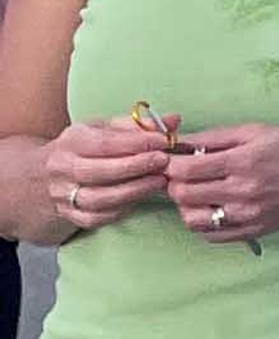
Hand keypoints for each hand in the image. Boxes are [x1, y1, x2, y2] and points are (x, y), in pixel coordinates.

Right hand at [41, 115, 180, 234]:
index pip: (105, 142)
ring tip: (159, 182)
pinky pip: (96, 218)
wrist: (44, 177)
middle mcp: (63, 168)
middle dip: (137, 167)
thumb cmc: (84, 148)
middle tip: (165, 162)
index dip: (138, 142)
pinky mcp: (69, 215)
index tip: (166, 141)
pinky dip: (120, 210)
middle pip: (100, 171)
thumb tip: (174, 120)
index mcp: (71, 140)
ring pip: (98, 198)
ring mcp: (63, 194)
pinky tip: (140, 199)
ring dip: (134, 191)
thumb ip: (139, 125)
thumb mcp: (105, 129)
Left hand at [162, 125, 278, 238]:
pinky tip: (212, 207)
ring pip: (191, 219)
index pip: (185, 169)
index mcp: (243, 162)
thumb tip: (181, 143)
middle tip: (184, 174)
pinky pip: (211, 235)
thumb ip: (217, 137)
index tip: (173, 158)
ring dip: (186, 204)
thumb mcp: (259, 131)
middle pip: (183, 195)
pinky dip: (203, 222)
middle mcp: (243, 192)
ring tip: (198, 191)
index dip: (170, 163)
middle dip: (175, 183)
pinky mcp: (253, 232)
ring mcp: (247, 216)